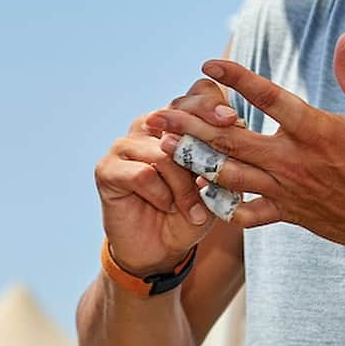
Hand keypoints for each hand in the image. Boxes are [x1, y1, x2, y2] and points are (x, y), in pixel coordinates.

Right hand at [95, 78, 240, 274]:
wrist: (159, 250)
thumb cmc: (189, 214)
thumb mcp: (216, 186)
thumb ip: (222, 159)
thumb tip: (238, 131)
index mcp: (175, 123)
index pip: (193, 95)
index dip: (211, 103)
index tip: (231, 120)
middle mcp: (147, 126)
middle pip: (176, 113)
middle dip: (201, 133)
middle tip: (218, 155)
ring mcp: (124, 145)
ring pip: (163, 152)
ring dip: (184, 186)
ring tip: (194, 210)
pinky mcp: (107, 168)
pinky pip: (142, 174)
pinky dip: (161, 195)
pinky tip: (166, 207)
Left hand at [156, 33, 344, 249]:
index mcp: (314, 130)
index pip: (267, 98)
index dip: (236, 78)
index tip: (208, 65)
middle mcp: (292, 160)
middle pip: (230, 139)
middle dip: (191, 126)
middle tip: (160, 115)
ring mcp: (286, 189)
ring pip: (228, 174)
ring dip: (193, 161)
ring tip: (164, 148)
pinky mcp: (286, 213)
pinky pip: (244, 212)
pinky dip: (220, 204)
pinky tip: (198, 191)